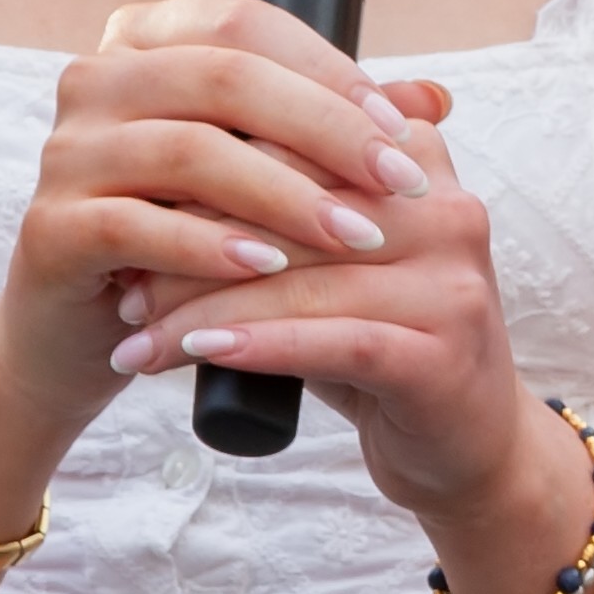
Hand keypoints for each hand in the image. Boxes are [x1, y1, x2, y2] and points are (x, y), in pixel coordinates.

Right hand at [0, 0, 437, 532]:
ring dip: (285, 196)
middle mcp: (94, 79)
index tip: (404, 127)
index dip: (331, 70)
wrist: (88, 337)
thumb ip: (333, 130)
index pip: (246, 24)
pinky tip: (269, 270)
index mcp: (144, 42)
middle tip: (402, 183)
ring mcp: (65, 151)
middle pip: (225, 79)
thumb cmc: (184, 241)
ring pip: (191, 152)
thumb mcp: (260, 176)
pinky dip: (212, 248)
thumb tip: (435, 98)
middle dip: (327, 131)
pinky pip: (140, 228)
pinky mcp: (50, 228)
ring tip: (355, 237)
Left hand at [109, 66, 576, 593]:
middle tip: (124, 281)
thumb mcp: (332, 262)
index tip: (134, 215)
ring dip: (206, 309)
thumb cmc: (379, 343)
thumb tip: (151, 172)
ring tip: (139, 334)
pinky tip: (198, 355)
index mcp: (418, 164)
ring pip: (304, 280)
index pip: (295, 146)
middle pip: (295, 209)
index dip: (206, 178)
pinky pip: (335, 340)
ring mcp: (452, 284)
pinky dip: (259, 344)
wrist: (468, 447)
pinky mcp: (444, 357)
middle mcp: (446, 211)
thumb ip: (275, 207)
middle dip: (195, 245)